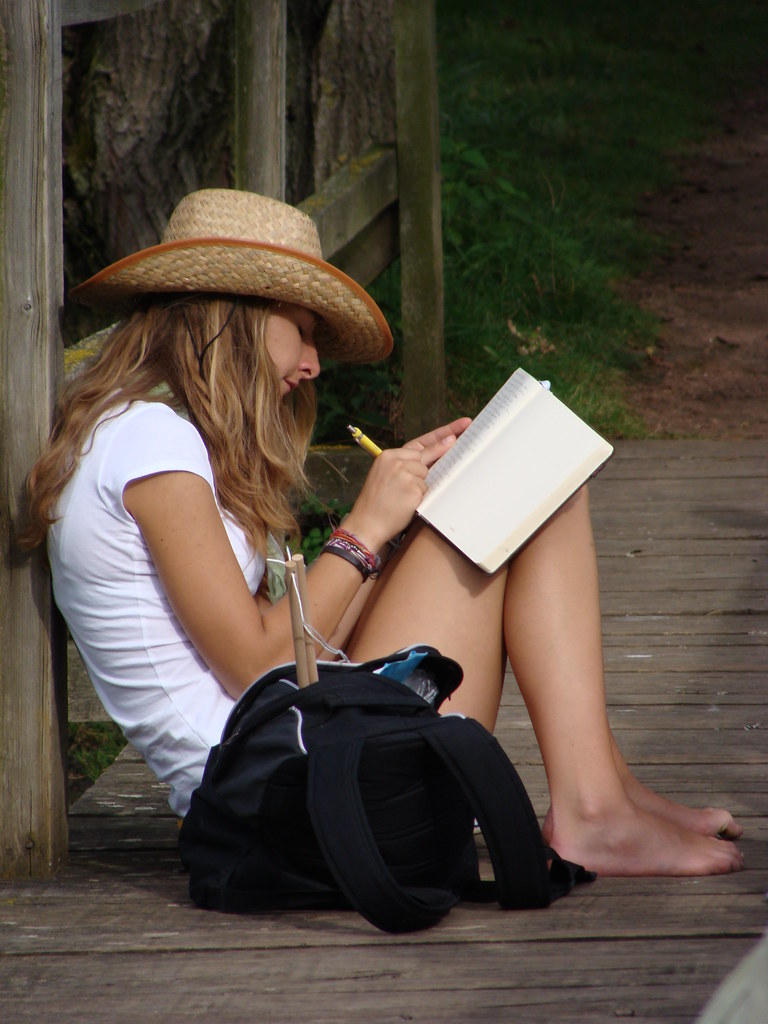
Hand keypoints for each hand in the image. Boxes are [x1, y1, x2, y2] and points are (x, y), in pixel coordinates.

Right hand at [343, 417, 471, 547]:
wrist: (366, 523)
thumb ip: (405, 465)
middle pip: (426, 457)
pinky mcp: (412, 488)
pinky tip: (404, 504)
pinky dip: (419, 498)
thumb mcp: (386, 476)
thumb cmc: (377, 502)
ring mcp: (404, 473)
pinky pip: (426, 490)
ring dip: (421, 486)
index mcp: (388, 455)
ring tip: (401, 497)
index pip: (420, 443)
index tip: (462, 426)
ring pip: (427, 475)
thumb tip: (432, 459)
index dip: (442, 435)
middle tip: (464, 431)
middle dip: (442, 452)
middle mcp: (396, 461)